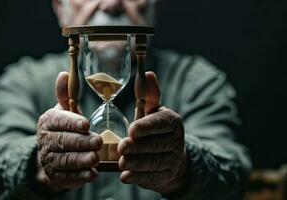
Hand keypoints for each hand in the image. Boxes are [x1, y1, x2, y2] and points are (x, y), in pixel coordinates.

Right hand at [35, 72, 102, 192]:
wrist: (49, 156)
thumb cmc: (62, 129)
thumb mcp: (62, 111)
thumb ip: (64, 95)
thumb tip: (64, 73)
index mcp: (47, 122)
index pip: (58, 121)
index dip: (71, 123)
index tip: (85, 124)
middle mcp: (45, 141)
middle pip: (63, 141)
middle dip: (80, 142)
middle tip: (98, 142)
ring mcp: (49, 160)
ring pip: (65, 160)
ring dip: (81, 160)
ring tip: (95, 158)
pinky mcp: (56, 176)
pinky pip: (68, 177)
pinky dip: (81, 176)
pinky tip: (93, 174)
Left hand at [118, 71, 187, 194]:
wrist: (170, 156)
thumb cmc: (155, 130)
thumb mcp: (153, 112)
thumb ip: (149, 95)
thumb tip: (148, 73)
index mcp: (172, 121)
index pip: (160, 123)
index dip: (146, 127)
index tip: (132, 130)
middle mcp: (175, 141)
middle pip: (155, 144)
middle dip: (137, 147)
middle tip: (122, 147)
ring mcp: (172, 160)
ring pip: (153, 162)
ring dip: (136, 163)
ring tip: (122, 162)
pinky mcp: (166, 176)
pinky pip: (152, 178)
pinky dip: (138, 178)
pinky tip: (125, 177)